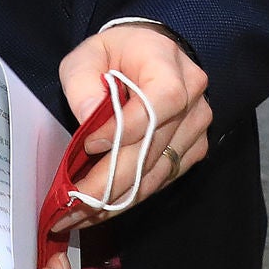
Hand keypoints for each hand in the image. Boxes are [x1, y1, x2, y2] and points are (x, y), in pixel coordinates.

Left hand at [54, 22, 210, 221]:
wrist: (150, 55)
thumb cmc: (116, 54)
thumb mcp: (89, 55)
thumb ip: (82, 81)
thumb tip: (88, 117)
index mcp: (169, 66)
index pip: (159, 103)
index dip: (124, 130)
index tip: (89, 144)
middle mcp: (193, 99)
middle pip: (153, 149)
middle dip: (108, 182)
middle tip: (71, 205)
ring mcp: (197, 128)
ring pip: (156, 173)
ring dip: (116, 198)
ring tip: (78, 214)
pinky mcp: (194, 149)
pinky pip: (162, 180)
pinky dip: (131, 196)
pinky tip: (101, 206)